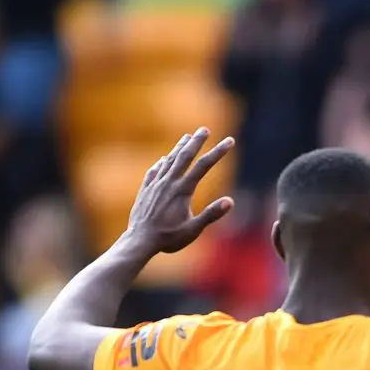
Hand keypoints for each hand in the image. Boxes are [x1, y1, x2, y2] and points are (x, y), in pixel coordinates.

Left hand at [128, 128, 234, 253]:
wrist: (139, 240)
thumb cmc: (168, 238)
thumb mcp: (193, 229)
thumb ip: (211, 214)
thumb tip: (230, 201)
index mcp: (182, 191)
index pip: (203, 166)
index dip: (218, 152)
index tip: (229, 141)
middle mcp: (168, 183)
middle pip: (184, 156)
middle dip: (196, 141)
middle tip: (205, 129)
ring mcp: (155, 185)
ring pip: (169, 161)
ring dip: (179, 148)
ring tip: (186, 137)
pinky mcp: (145, 190)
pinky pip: (154, 171)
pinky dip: (161, 163)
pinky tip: (163, 160)